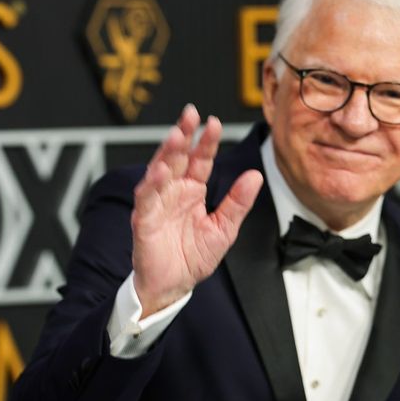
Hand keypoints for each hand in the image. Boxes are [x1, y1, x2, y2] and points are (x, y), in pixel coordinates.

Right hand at [131, 105, 262, 316]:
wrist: (173, 286)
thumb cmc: (194, 258)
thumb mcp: (224, 229)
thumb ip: (237, 202)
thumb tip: (255, 176)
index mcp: (192, 191)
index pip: (200, 160)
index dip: (206, 142)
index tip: (214, 122)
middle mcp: (173, 192)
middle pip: (177, 157)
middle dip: (183, 135)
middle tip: (190, 114)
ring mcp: (157, 204)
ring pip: (159, 171)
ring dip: (166, 152)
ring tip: (176, 135)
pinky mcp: (144, 220)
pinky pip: (146, 199)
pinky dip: (151, 184)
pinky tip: (159, 171)